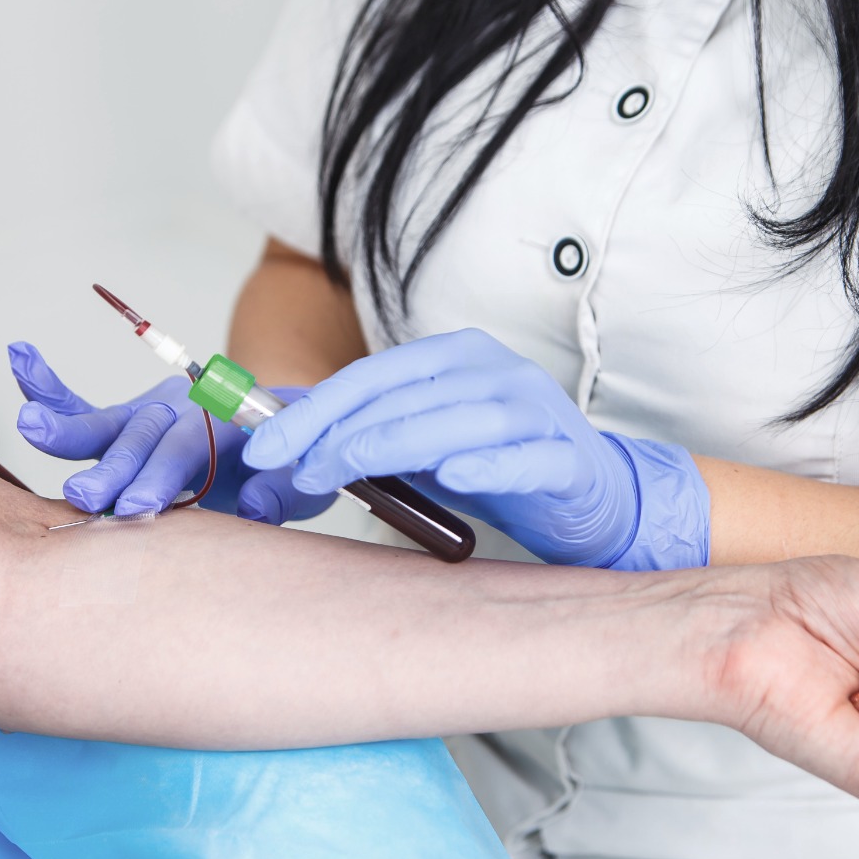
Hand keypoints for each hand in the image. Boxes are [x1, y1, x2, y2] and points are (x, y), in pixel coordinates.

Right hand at [7, 342, 334, 522]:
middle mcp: (185, 410)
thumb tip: (255, 506)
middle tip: (87, 496)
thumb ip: (282, 491)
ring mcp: (153, 413)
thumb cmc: (294, 463)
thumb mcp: (304, 479)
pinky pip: (85, 406)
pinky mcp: (129, 423)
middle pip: (144, 438)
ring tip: (32, 426)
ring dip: (70, 431)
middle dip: (114, 468)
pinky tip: (20, 358)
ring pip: (109, 423)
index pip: (190, 448)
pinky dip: (50, 388)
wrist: (290, 435)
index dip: (164, 476)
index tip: (141, 508)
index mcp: (229, 422)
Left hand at [241, 328, 707, 568]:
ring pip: (454, 422)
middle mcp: (496, 371)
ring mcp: (534, 411)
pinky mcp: (566, 456)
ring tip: (336, 474)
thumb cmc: (499, 469)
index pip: (372, 375)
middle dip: (336, 432)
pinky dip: (485, 467)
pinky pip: (520, 458)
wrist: (594, 500)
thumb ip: (375, 436)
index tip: (264, 447)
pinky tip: (451, 478)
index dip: (314, 409)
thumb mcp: (428, 446)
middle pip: (403, 396)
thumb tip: (290, 445)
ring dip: (388, 448)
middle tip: (288, 469)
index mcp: (457, 358)